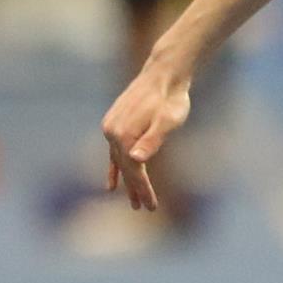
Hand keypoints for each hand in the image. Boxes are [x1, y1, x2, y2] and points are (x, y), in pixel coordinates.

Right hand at [101, 64, 191, 210]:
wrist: (164, 74)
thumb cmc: (171, 99)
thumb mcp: (168, 121)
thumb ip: (152, 140)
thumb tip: (136, 160)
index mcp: (123, 134)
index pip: (133, 170)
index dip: (142, 190)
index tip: (151, 206)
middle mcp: (112, 131)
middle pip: (125, 168)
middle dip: (136, 190)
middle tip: (145, 209)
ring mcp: (110, 127)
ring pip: (119, 162)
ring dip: (126, 182)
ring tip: (133, 203)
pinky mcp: (114, 124)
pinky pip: (112, 152)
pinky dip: (113, 169)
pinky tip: (111, 184)